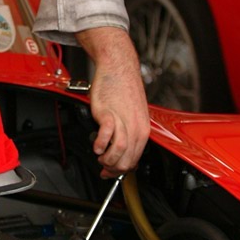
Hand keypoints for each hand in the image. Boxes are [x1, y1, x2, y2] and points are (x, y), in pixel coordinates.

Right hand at [76, 27, 149, 177]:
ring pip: (120, 151)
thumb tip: (121, 149)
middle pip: (127, 159)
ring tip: (100, 156)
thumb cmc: (123, 88)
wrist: (119, 66)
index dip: (121, 170)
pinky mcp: (109, 113)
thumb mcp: (133, 114)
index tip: (110, 172)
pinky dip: (101, 145)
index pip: (135, 159)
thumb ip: (129, 132)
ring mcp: (123, 120)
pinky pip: (108, 135)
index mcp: (143, 129)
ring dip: (107, 159)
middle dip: (113, 169)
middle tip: (103, 167)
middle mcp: (136, 126)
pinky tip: (96, 145)